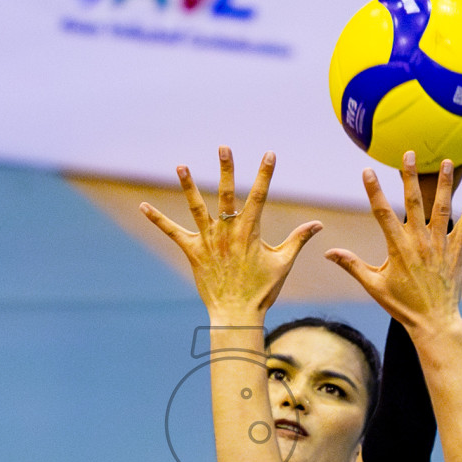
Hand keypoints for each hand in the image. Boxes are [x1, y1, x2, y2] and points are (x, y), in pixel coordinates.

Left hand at [141, 146, 321, 323]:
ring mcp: (208, 241)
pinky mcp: (192, 252)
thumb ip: (298, 240)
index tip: (269, 154)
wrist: (236, 314)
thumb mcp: (283, 263)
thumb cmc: (262, 290)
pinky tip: (143, 207)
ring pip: (196, 208)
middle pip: (226, 195)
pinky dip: (157, 219)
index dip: (265, 174)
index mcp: (249, 232)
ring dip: (188, 186)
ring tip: (181, 165)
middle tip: (224, 147)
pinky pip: (172, 232)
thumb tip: (318, 224)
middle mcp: (227, 232)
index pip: (259, 196)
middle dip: (226, 169)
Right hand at [325, 152, 461, 335]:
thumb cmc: (402, 306)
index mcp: (397, 248)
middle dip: (409, 176)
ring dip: (443, 183)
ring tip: (444, 161)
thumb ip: (352, 265)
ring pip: (442, 207)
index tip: (367, 171)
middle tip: (408, 153)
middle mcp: (419, 241)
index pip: (382, 213)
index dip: (374, 191)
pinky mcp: (456, 251)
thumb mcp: (373, 286)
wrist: (433, 322)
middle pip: (413, 202)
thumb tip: (329, 252)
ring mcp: (439, 245)